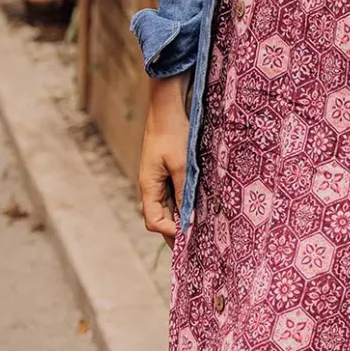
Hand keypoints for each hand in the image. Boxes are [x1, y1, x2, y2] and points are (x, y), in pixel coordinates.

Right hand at [139, 73, 189, 247]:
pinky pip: (174, 193)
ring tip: (201, 226)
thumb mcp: (181, 165)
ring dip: (181, 215)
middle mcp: (151, 186)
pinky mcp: (167, 171)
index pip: (154, 221)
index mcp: (149, 187)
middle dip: (176, 230)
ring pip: (169, 206)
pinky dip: (184, 201)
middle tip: (196, 243)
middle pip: (161, 217)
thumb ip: (184, 192)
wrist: (168, 107)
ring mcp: (159, 179)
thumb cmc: (173, 134)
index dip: (170, 232)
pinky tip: (199, 204)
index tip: (189, 235)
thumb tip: (187, 218)